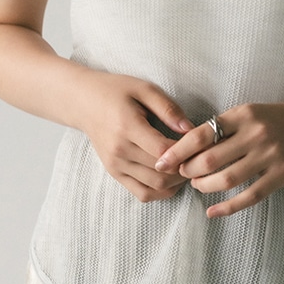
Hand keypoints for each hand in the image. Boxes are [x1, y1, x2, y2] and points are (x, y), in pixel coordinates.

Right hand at [75, 70, 194, 202]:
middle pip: (162, 172)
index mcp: (127, 127)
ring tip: (188, 167)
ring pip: (155, 186)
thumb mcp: (144, 89)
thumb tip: (191, 129)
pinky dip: (161, 191)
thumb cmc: (117, 91)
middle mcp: (119, 150)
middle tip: (198, 157)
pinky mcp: (115, 173)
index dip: (185, 151)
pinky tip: (172, 178)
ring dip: (176, 182)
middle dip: (185, 168)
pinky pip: (142, 193)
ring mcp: (115, 165)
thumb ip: (168, 109)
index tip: (198, 143)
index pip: (163, 150)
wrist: (84, 102)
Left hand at [157, 99, 283, 218]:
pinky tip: (212, 212)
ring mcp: (270, 156)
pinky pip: (249, 196)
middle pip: (210, 160)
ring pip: (226, 179)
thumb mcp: (249, 112)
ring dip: (205, 187)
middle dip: (189, 171)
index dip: (178, 151)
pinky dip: (227, 207)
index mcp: (243, 115)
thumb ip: (223, 127)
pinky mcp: (281, 175)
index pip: (201, 135)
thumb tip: (186, 148)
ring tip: (199, 186)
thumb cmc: (276, 118)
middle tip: (183, 175)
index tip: (162, 163)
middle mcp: (255, 134)